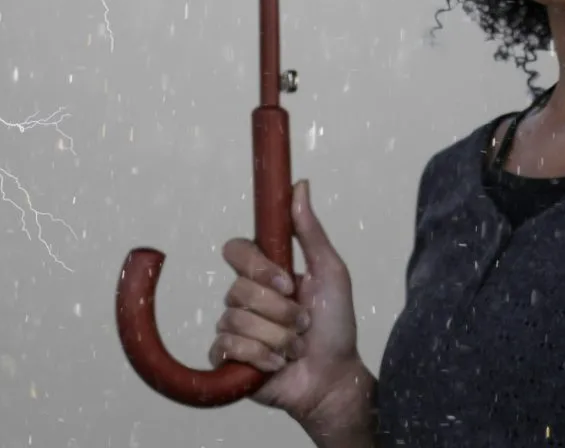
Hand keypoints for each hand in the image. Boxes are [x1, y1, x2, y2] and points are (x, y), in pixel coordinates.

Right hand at [211, 179, 368, 426]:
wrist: (334, 379)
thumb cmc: (336, 326)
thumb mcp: (330, 273)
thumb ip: (310, 231)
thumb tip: (300, 184)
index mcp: (265, 273)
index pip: (236, 251)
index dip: (258, 267)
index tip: (288, 282)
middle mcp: (245, 298)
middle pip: (238, 289)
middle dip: (280, 312)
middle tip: (303, 324)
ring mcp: (235, 328)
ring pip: (237, 321)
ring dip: (277, 338)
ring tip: (295, 348)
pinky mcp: (229, 359)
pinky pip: (227, 347)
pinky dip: (260, 357)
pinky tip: (277, 365)